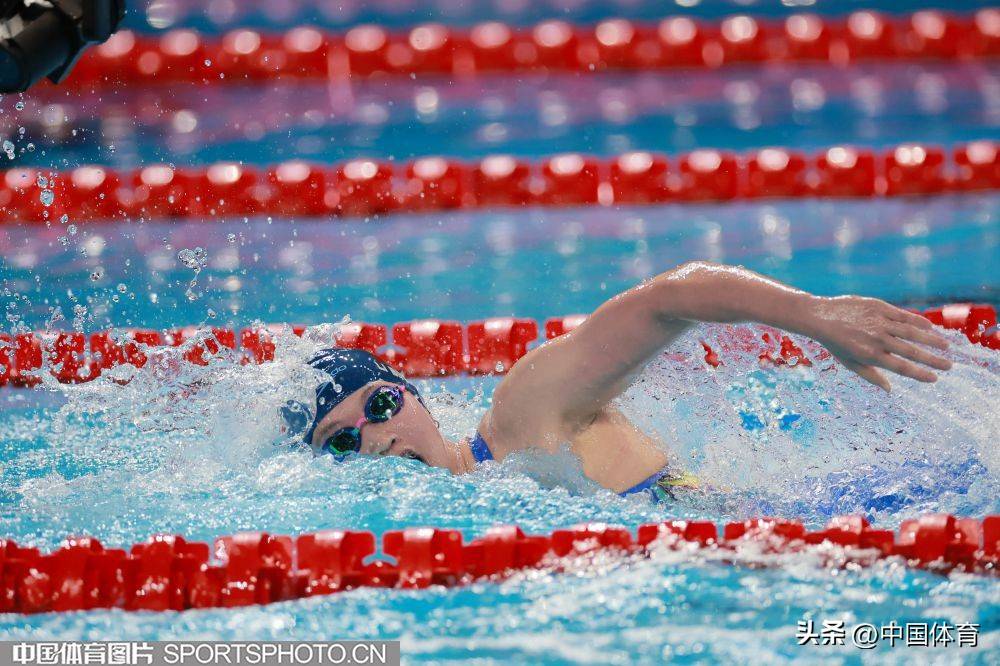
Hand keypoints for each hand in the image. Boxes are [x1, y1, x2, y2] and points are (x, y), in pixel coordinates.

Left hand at [803, 295, 951, 391]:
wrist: (820, 316)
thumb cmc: (835, 343)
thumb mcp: (849, 363)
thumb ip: (871, 376)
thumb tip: (890, 390)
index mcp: (871, 355)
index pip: (902, 367)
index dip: (920, 374)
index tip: (935, 378)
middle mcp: (877, 339)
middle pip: (912, 351)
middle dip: (933, 360)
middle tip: (949, 365)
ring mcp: (879, 322)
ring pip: (912, 332)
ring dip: (931, 340)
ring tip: (946, 347)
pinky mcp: (879, 307)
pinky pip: (903, 315)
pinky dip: (918, 321)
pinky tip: (929, 327)